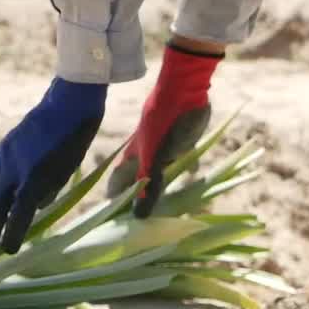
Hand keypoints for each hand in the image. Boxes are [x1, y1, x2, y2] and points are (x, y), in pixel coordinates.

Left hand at [0, 78, 105, 265]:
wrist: (72, 103)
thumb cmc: (65, 126)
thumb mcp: (43, 154)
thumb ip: (38, 180)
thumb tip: (38, 206)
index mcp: (3, 158)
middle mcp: (3, 164)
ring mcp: (17, 169)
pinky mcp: (36, 174)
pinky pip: (20, 208)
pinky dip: (12, 230)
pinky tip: (7, 249)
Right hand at [107, 43, 221, 216]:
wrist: (186, 86)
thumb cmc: (166, 120)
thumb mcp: (156, 155)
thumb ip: (150, 184)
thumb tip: (139, 216)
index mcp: (133, 156)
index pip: (118, 182)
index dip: (115, 201)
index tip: (114, 222)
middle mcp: (145, 153)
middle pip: (139, 181)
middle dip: (140, 200)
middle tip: (143, 222)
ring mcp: (164, 147)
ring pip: (161, 174)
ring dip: (164, 189)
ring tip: (169, 208)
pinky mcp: (183, 142)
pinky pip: (185, 161)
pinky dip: (189, 173)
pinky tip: (195, 182)